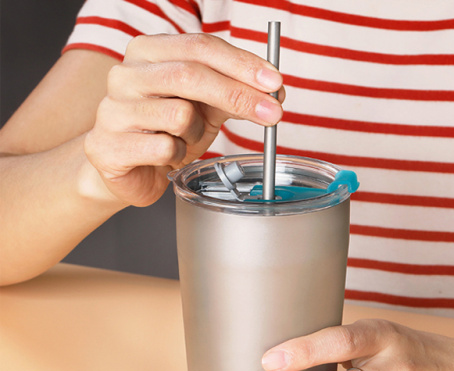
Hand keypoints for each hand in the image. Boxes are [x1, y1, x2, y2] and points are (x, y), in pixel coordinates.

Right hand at [84, 33, 283, 205]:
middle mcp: (125, 74)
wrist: (127, 171)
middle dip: (237, 95)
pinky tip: (166, 157)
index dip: (242, 64)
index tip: (275, 82)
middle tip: (272, 114)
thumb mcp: (203, 107)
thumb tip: (274, 91)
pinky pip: (164, 148)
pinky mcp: (108, 146)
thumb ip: (232, 93)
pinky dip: (177, 156)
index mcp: (148, 53)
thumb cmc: (165, 133)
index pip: (200, 47)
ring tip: (183, 141)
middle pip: (190, 74)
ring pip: (179, 115)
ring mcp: (112, 109)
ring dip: (195, 135)